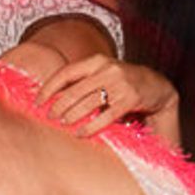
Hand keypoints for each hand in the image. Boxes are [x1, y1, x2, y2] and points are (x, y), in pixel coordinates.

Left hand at [37, 56, 175, 136]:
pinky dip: (90, 126)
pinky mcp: (130, 99)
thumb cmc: (123, 82)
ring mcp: (119, 84)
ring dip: (71, 116)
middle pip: (75, 89)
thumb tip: (52, 97)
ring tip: (62, 124)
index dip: (49, 87)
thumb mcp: (103, 74)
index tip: (37, 101)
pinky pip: (105, 115)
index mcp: (96, 61)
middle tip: (49, 117)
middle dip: (58, 105)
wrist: (157, 86)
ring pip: (88, 102)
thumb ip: (82, 81)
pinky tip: (81, 133)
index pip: (66, 72)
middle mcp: (107, 69)